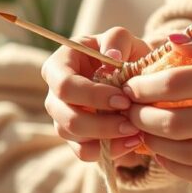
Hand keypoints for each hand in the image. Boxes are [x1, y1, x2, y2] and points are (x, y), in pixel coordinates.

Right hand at [42, 27, 157, 164]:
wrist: (131, 76)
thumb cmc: (122, 53)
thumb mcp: (122, 39)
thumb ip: (116, 40)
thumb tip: (111, 57)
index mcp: (59, 66)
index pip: (64, 86)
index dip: (92, 96)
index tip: (124, 100)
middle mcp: (54, 95)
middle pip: (66, 118)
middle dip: (101, 124)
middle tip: (132, 123)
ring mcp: (62, 119)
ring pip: (75, 138)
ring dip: (107, 139)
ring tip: (137, 133)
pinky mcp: (75, 139)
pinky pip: (85, 153)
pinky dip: (110, 151)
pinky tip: (133, 142)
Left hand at [123, 25, 191, 189]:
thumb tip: (171, 39)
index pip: (184, 81)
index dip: (146, 85)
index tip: (132, 85)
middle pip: (178, 121)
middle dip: (141, 116)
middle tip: (128, 110)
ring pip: (187, 152)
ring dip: (153, 142)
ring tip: (140, 130)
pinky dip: (174, 165)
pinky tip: (163, 152)